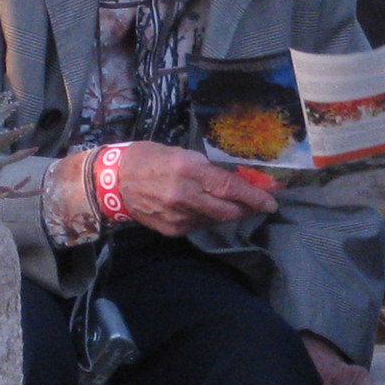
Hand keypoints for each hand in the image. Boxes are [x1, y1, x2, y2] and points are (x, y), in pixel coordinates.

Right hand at [116, 141, 279, 235]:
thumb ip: (207, 170)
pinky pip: (199, 226)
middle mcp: (185, 195)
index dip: (255, 196)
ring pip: (216, 219)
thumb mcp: (181, 154)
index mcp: (189, 170)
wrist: (112, 181)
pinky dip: (207, 218)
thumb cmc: (149, 159)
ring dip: (228, 213)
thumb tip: (235, 180)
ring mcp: (178, 215)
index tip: (271, 201)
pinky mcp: (171, 230)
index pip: (231, 187)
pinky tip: (204, 209)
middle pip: (228, 209)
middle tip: (259, 204)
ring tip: (232, 204)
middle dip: (247, 208)